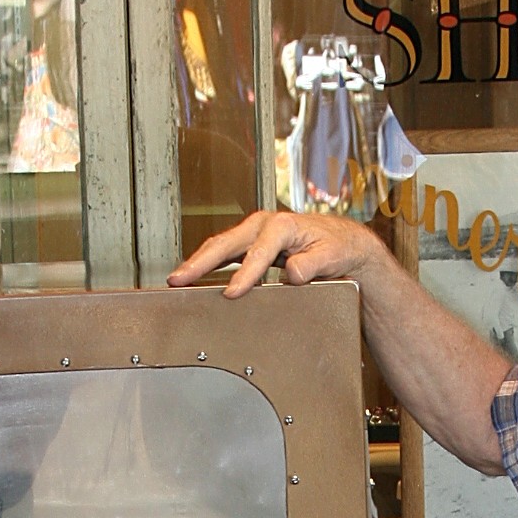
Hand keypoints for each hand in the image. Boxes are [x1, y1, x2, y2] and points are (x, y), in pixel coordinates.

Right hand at [169, 208, 386, 298]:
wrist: (340, 242)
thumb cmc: (336, 246)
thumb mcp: (332, 255)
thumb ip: (313, 264)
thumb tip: (293, 272)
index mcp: (282, 225)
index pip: (258, 252)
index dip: (245, 274)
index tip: (233, 292)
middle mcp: (264, 225)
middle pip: (226, 243)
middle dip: (201, 262)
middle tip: (180, 278)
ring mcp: (254, 233)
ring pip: (220, 246)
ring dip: (197, 262)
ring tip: (177, 279)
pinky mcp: (250, 243)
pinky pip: (224, 252)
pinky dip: (207, 263)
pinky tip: (192, 275)